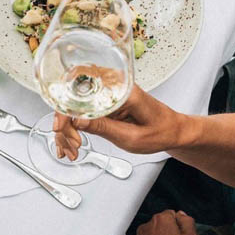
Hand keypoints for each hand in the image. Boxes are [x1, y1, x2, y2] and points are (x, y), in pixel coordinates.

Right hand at [52, 84, 183, 159]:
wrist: (172, 131)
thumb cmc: (160, 131)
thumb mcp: (132, 137)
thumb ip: (103, 127)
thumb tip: (76, 120)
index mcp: (121, 88)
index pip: (82, 89)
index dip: (66, 108)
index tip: (62, 127)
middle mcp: (112, 85)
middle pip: (72, 96)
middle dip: (65, 122)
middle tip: (70, 143)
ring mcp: (106, 93)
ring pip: (73, 105)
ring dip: (67, 128)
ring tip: (71, 149)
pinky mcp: (103, 101)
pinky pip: (81, 110)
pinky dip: (73, 127)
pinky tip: (72, 142)